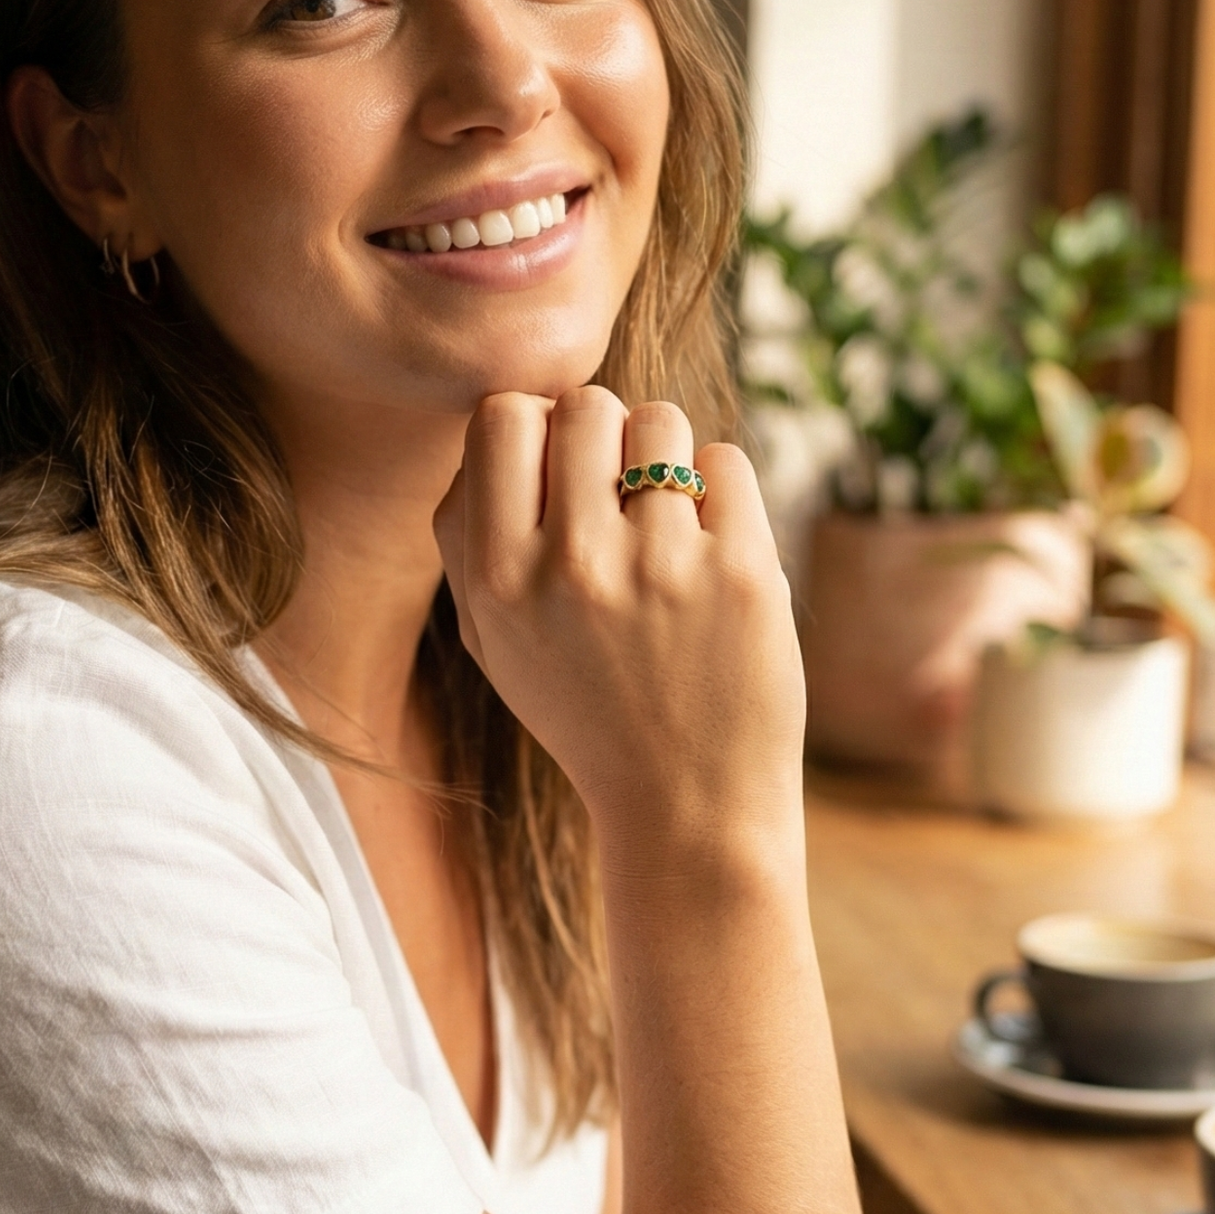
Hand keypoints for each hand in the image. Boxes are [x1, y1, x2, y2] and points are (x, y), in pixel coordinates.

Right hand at [433, 388, 804, 879]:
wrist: (687, 809)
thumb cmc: (586, 710)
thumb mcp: (493, 640)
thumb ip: (472, 536)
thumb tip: (503, 421)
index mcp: (498, 581)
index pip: (501, 416)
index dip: (534, 429)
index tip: (557, 474)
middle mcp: (571, 567)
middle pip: (584, 404)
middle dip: (604, 435)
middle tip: (618, 498)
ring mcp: (660, 567)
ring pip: (660, 421)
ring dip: (666, 458)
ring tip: (667, 525)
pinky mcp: (742, 572)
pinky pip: (726, 461)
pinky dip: (722, 494)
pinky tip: (711, 552)